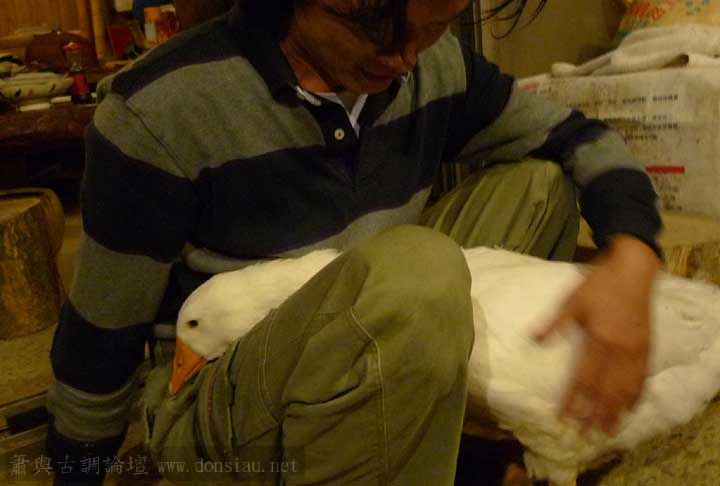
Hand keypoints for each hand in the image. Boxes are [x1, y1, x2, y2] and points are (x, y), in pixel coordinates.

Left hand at [534, 235, 660, 433]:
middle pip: (606, 390)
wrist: (633, 270)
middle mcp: (620, 350)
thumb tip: (532, 339)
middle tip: (584, 434)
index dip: (573, 400)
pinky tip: (629, 408)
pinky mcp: (646, 347)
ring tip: (606, 430)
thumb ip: (554, 323)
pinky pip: (642, 378)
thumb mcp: (572, 300)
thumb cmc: (599, 284)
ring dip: (615, 411)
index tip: (563, 417)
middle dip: (594, 414)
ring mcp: (636, 350)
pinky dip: (635, 396)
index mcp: (599, 339)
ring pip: (626, 388)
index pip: (583, 378)